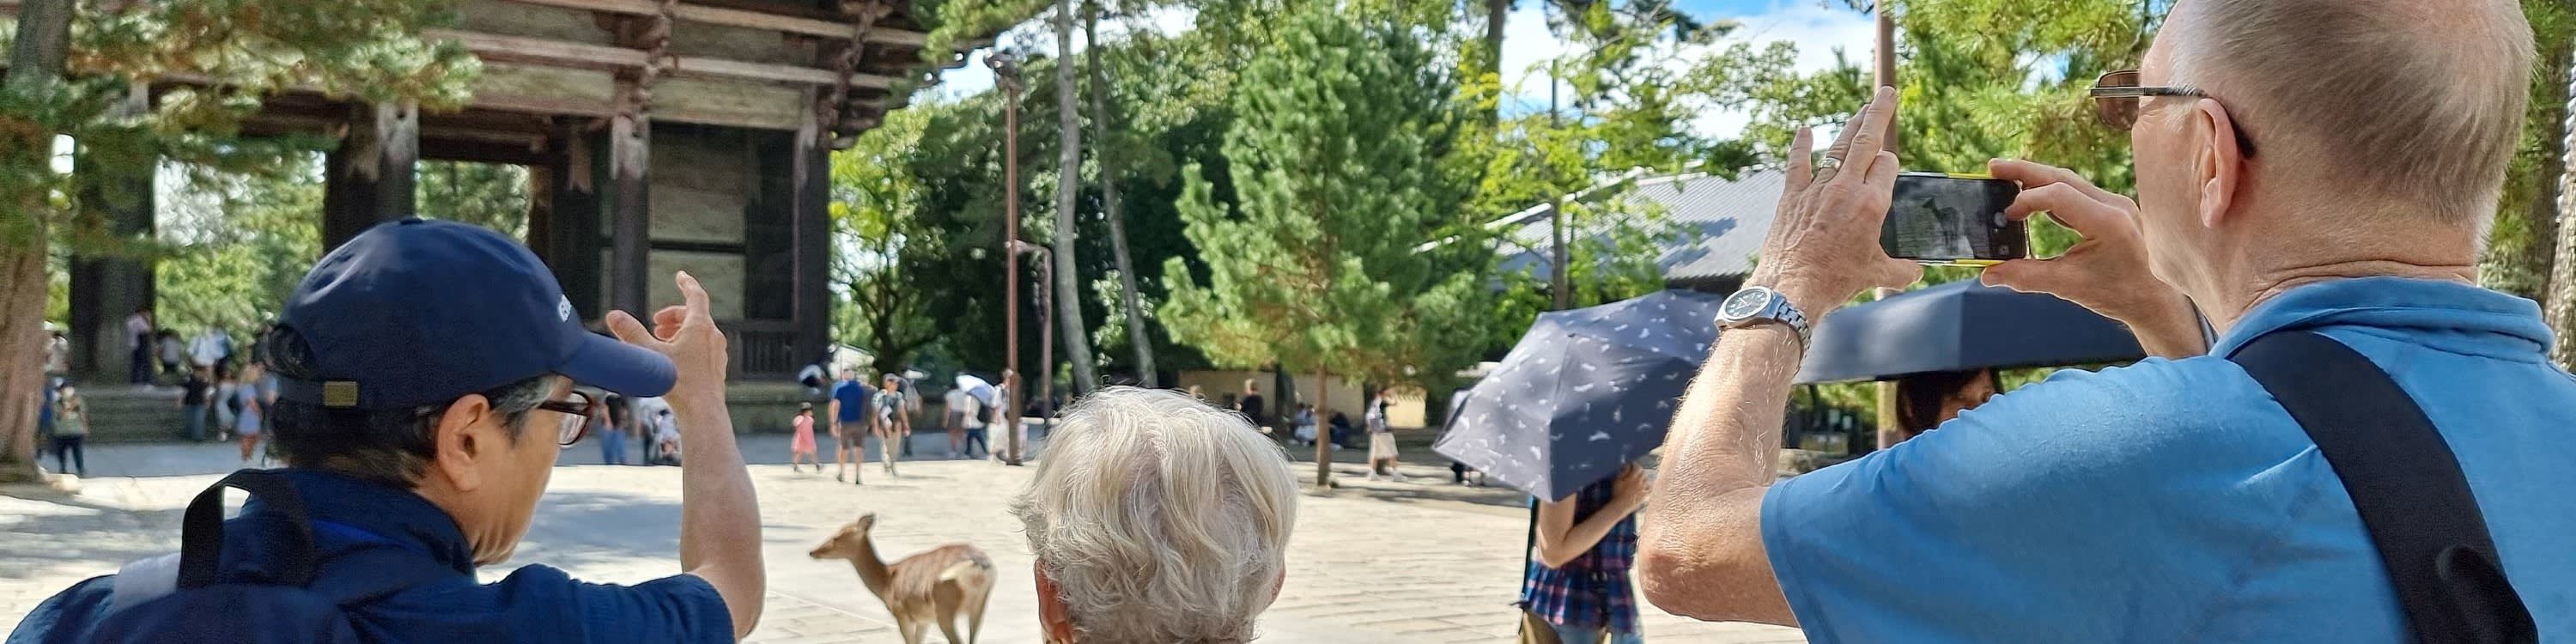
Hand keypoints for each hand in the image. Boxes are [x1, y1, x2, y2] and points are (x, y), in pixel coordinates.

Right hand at [606, 271, 730, 408]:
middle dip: (672, 316)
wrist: (702, 411)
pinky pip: (702, 347)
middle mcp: (712, 336)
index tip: (680, 276)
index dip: (686, 284)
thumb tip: (613, 316)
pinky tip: (672, 359)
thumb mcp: (649, 354)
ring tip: (660, 341)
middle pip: (693, 315)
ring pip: (697, 332)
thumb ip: (631, 333)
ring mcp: (717, 352)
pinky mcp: (716, 367)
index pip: (696, 295)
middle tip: (654, 324)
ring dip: (678, 331)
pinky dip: (687, 345)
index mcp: (700, 327)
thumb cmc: (679, 383)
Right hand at [1609, 465, 1649, 510]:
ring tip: (1639, 479)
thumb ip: (1623, 472)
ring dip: (1643, 477)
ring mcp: (1643, 489)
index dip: (1634, 465)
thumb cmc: (1617, 493)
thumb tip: (1628, 466)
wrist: (1621, 506)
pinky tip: (1646, 487)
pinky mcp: (1645, 495)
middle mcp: (1640, 482)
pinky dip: (1649, 486)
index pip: (1637, 467)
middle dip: (1639, 470)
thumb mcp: (1617, 480)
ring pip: (1647, 479)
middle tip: (1635, 471)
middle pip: (1643, 472)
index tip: (1631, 465)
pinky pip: (1650, 489)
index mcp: (1633, 477)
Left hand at [1746, 86, 1923, 316]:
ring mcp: (1817, 189)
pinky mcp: (1792, 195)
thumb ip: (1901, 270)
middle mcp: (1846, 189)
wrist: (1792, 287)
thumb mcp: (1875, 275)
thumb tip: (1917, 271)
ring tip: (1861, 108)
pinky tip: (1804, 129)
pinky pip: (1798, 163)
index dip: (1889, 163)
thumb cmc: (1835, 281)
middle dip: (1878, 113)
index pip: (1887, 166)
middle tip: (1886, 93)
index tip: (1888, 166)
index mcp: (1872, 204)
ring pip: (1838, 148)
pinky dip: (1801, 145)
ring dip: (1850, 125)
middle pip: (1867, 141)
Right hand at [1979, 160, 2206, 357]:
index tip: (2006, 217)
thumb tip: (1988, 275)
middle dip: (2025, 171)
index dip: (2026, 201)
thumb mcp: (2069, 286)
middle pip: (2062, 176)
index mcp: (2108, 221)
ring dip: (2038, 178)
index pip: (2058, 195)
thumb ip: (2026, 277)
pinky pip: (2079, 192)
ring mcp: (2117, 204)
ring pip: (2070, 181)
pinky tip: (2034, 196)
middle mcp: (2115, 205)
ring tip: (2007, 176)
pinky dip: (2053, 192)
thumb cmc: (2121, 295)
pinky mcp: (2114, 210)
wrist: (2158, 302)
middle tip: (1992, 168)